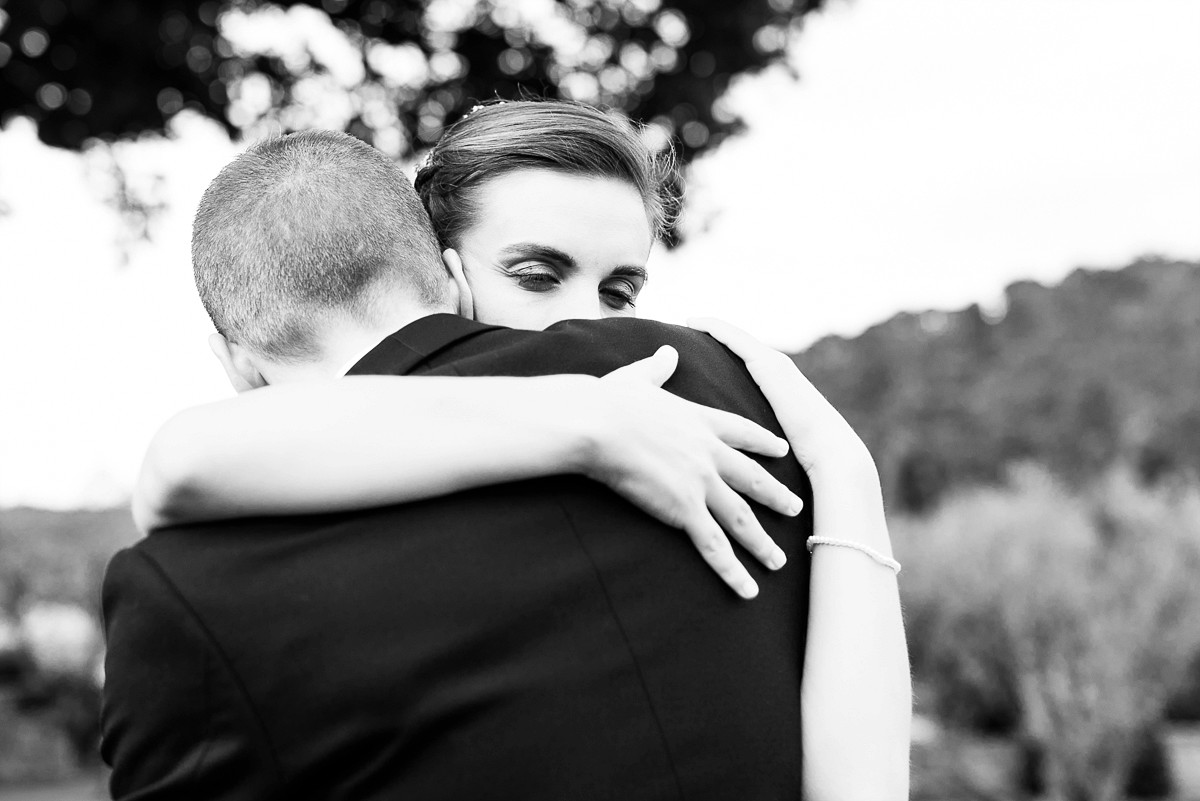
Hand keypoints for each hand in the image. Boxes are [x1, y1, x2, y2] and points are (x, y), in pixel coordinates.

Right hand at [587, 346, 804, 598]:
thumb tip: (668, 351)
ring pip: (741, 519)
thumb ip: (658, 367)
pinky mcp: (685, 509)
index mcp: (699, 420)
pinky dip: (732, 572)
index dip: (763, 442)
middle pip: (752, 479)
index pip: (741, 433)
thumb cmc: (608, 399)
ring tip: (778, 561)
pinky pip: (713, 548)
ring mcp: (701, 483)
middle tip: (796, 508)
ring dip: (761, 543)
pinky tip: (747, 590)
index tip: (780, 448)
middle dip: (776, 495)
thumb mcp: (638, 377)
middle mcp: (709, 453)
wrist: (599, 423)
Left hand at [686, 317, 878, 487]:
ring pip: (735, 337)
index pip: (746, 360)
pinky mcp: (768, 364)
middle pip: (739, 344)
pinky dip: (715, 328)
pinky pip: (735, 339)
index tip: (699, 345)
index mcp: (778, 385)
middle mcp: (777, 369)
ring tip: (688, 319)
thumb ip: (755, 438)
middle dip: (716, 333)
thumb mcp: (772, 442)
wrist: (830, 455)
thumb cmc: (803, 461)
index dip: (724, 348)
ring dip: (712, 326)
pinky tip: (695, 322)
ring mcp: (774, 364)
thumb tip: (734, 454)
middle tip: (687, 323)